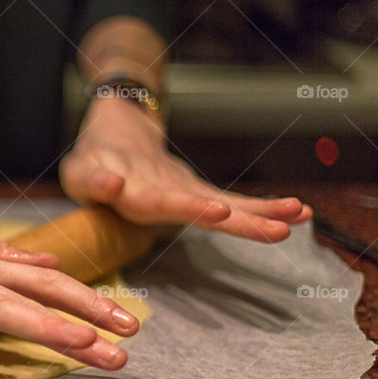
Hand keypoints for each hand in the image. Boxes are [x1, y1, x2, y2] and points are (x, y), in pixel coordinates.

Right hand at [59, 97, 311, 241]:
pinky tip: (296, 210)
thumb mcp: (80, 169)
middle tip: (277, 231)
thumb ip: (93, 179)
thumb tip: (113, 186)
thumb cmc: (91, 161)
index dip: (189, 207)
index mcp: (135, 200)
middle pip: (204, 215)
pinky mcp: (196, 193)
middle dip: (240, 223)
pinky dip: (263, 206)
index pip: (162, 205)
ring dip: (260, 217)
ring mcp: (185, 200)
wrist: (107, 147)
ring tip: (296, 217)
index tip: (218, 211)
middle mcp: (165, 206)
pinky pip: (233, 202)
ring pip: (224, 211)